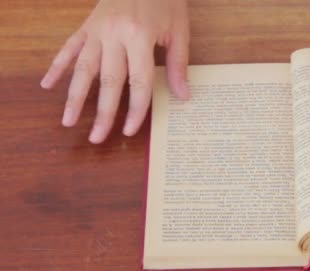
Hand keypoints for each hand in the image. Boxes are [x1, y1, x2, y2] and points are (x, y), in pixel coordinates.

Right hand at [40, 0, 189, 142]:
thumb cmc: (166, 0)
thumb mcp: (179, 30)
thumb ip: (178, 65)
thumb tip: (183, 97)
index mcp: (140, 37)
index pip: (137, 82)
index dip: (135, 109)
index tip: (129, 130)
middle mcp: (114, 35)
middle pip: (108, 81)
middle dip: (102, 112)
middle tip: (96, 138)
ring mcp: (96, 30)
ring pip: (82, 68)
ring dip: (74, 96)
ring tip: (68, 121)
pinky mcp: (86, 25)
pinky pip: (68, 48)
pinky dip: (57, 66)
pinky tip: (48, 85)